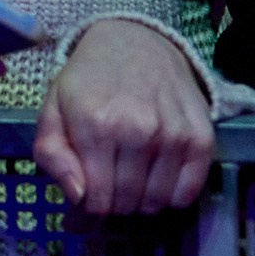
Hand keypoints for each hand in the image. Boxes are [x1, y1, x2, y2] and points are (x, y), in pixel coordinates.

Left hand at [31, 18, 214, 214]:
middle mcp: (137, 130)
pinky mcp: (202, 137)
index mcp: (94, 124)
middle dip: (113, 206)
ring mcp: (174, 134)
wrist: (135, 43)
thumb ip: (52, 154)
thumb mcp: (52, 109)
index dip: (88, 213)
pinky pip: (188, 193)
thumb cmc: (88, 81)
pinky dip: (171, 197)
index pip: (96, 198)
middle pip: (127, 203)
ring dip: (141, 202)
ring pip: (157, 202)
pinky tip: (156, 179)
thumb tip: (78, 197)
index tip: (84, 211)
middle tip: (107, 190)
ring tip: (129, 181)